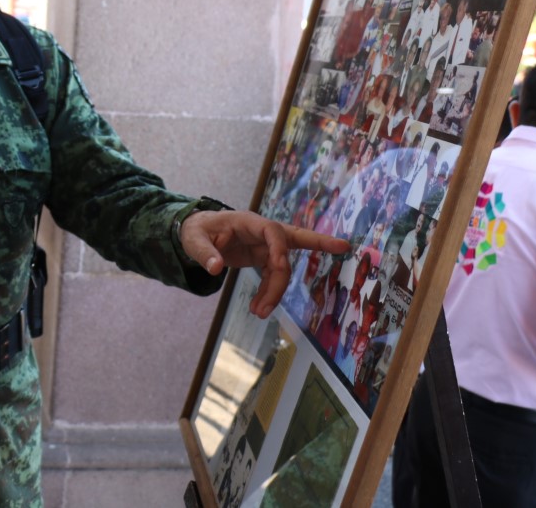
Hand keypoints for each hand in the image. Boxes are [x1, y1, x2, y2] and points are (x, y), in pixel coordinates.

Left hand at [179, 209, 349, 318]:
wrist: (196, 233)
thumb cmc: (195, 231)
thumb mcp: (193, 239)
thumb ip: (203, 253)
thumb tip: (215, 268)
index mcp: (248, 222)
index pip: (273, 231)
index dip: (279, 248)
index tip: (278, 266)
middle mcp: (261, 232)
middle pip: (295, 237)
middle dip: (319, 242)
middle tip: (343, 247)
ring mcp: (264, 245)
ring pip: (282, 267)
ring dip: (275, 291)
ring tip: (260, 313)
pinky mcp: (262, 258)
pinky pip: (273, 276)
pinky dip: (269, 293)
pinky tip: (260, 308)